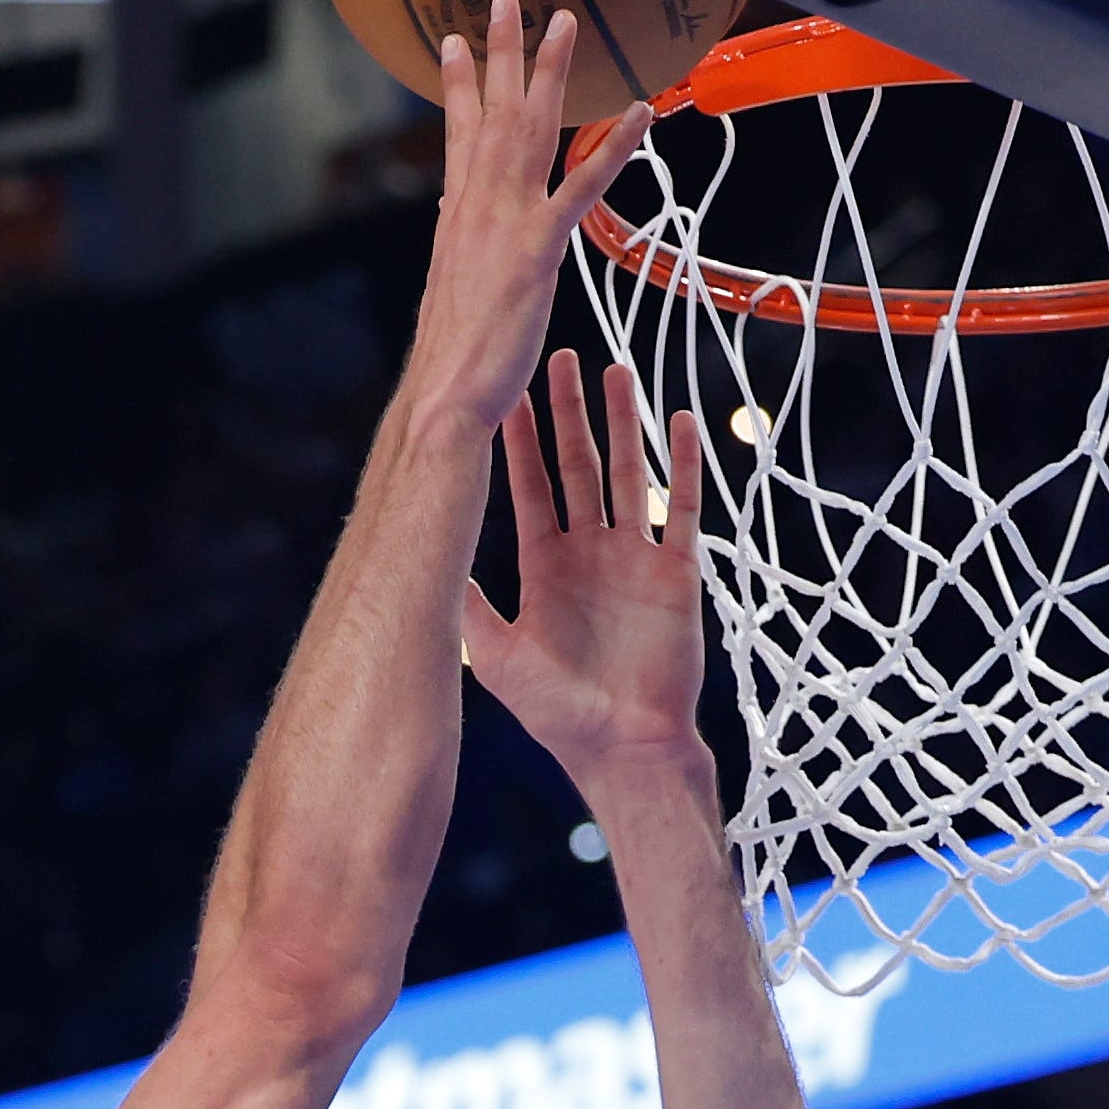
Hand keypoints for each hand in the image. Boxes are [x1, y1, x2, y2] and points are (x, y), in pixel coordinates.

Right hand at [400, 0, 640, 439]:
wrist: (445, 394)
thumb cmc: (451, 360)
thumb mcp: (454, 292)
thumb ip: (464, 250)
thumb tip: (460, 226)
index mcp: (457, 217)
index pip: (457, 136)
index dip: (457, 86)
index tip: (452, 42)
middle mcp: (477, 207)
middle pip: (492, 114)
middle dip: (500, 54)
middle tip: (507, 0)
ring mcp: (507, 222)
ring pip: (531, 130)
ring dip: (550, 73)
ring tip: (564, 23)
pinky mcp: (538, 249)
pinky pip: (583, 185)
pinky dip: (614, 146)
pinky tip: (640, 112)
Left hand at [455, 354, 713, 797]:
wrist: (623, 750)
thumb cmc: (559, 715)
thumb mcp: (496, 656)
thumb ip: (466, 605)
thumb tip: (426, 557)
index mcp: (544, 568)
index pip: (530, 488)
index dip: (520, 442)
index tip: (507, 394)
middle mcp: (588, 554)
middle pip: (577, 466)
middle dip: (568, 414)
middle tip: (559, 357)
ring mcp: (634, 559)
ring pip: (626, 473)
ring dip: (622, 422)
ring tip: (614, 369)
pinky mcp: (676, 572)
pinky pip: (681, 507)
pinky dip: (681, 464)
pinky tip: (677, 419)